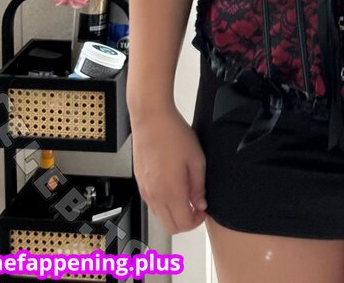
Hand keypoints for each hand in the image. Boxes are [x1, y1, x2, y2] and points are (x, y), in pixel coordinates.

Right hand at [131, 107, 207, 234]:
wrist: (151, 119)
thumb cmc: (173, 134)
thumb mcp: (196, 159)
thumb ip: (199, 186)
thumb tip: (200, 204)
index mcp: (170, 191)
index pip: (183, 224)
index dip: (196, 221)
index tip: (203, 209)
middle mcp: (155, 196)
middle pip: (170, 226)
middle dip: (186, 221)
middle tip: (196, 205)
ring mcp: (145, 190)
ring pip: (160, 217)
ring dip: (174, 213)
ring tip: (186, 193)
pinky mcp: (140, 183)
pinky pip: (153, 204)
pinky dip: (164, 204)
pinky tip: (174, 186)